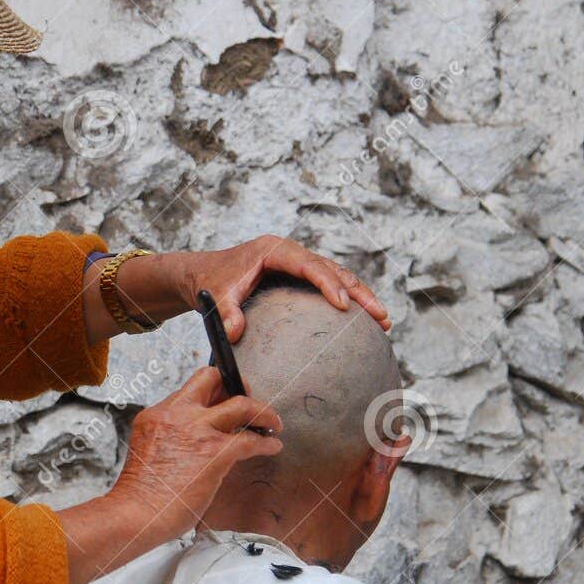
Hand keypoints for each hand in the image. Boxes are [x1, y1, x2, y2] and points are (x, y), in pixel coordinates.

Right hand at [54, 367, 281, 583]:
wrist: (136, 512)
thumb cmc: (141, 493)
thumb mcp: (150, 450)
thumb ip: (172, 438)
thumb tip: (198, 444)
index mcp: (158, 415)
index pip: (191, 389)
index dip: (213, 390)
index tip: (225, 398)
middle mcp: (177, 414)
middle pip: (213, 379)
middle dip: (237, 385)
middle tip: (250, 398)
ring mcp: (197, 430)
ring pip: (242, 405)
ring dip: (264, 412)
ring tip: (273, 423)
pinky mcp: (215, 452)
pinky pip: (250, 440)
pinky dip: (266, 442)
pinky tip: (272, 447)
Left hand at [173, 235, 389, 340]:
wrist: (201, 273)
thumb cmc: (209, 282)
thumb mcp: (215, 298)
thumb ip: (226, 313)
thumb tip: (234, 332)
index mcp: (273, 250)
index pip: (309, 264)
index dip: (329, 283)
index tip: (344, 305)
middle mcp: (289, 253)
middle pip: (332, 268)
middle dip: (359, 292)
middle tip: (380, 316)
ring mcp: (296, 262)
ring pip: (337, 275)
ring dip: (360, 296)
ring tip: (382, 321)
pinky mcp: (297, 276)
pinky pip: (327, 285)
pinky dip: (346, 300)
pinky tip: (361, 323)